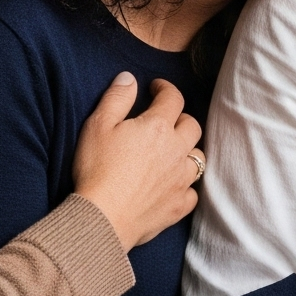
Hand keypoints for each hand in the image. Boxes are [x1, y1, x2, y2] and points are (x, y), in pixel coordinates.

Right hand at [70, 75, 204, 250]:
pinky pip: (193, 191)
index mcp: (157, 127)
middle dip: (180, 117)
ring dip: (189, 149)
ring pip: (199, 157)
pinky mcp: (178, 205)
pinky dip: (186, 185)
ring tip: (174, 151)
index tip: (156, 89)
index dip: (165, 89)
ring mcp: (181, 179)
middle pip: (192, 126)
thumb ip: (116, 98)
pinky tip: (175, 185)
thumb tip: (129, 78)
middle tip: (165, 119)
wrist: (103, 217)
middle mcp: (176, 151)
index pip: (172, 98)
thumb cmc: (97, 169)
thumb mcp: (98, 125)